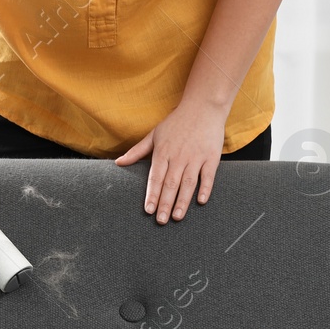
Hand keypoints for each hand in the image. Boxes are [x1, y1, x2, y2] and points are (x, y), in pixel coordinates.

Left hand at [113, 97, 228, 223]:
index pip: (155, 178)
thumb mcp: (154, 135)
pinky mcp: (211, 158)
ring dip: (182, 201)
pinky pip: (208, 177)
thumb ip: (137, 151)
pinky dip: (205, 189)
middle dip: (165, 204)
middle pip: (170, 184)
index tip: (148, 210)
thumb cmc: (176, 122)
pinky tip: (200, 202)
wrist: (202, 108)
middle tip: (161, 220)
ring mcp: (196, 157)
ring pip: (188, 183)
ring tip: (177, 217)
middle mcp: (178, 157)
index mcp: (163, 152)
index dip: (152, 194)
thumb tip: (118, 162)